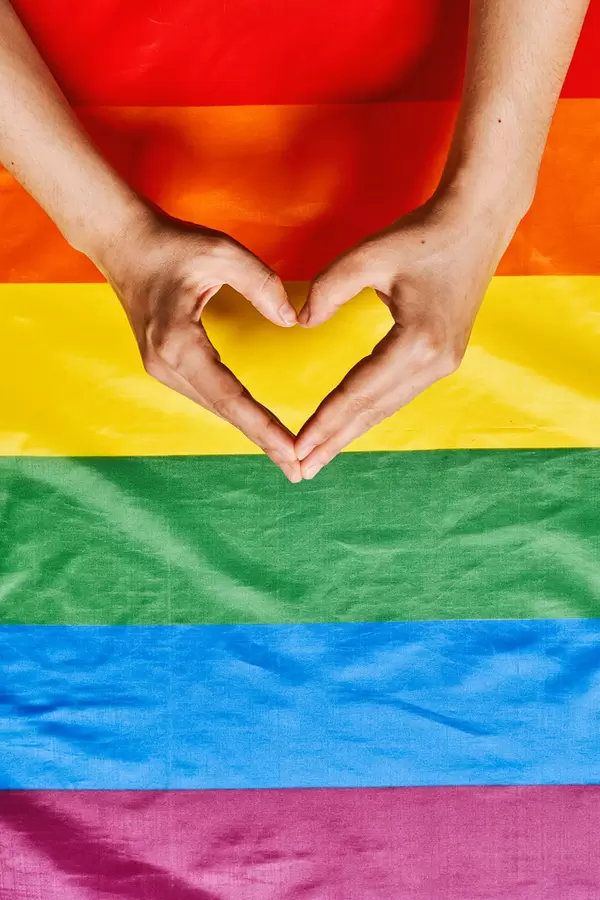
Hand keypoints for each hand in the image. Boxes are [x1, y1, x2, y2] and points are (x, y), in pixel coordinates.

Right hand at [97, 207, 301, 481]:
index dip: (263, 427)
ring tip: (285, 456)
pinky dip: (235, 413)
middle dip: (263, 442)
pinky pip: (207, 396)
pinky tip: (258, 427)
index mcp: (178, 341)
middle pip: (223, 411)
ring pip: (214, 408)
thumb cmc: (170, 244)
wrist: (122, 242)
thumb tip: (292, 321)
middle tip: (299, 471)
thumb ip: (261, 284)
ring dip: (250, 431)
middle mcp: (166, 363)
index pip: (230, 396)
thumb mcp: (221, 252)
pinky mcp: (164, 364)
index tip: (291, 452)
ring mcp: (161, 368)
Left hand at [295, 191, 523, 478]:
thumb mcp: (368, 255)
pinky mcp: (444, 358)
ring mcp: (444, 363)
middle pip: (373, 410)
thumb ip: (328, 289)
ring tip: (320, 456)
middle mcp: (435, 362)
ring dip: (352, 431)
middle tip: (301, 471)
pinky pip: (398, 393)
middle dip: (334, 441)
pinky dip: (370, 412)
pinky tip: (351, 424)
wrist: (477, 222)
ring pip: (387, 407)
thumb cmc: (422, 234)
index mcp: (417, 342)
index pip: (358, 392)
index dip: (324, 422)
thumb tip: (300, 322)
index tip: (296, 448)